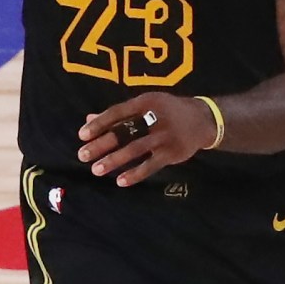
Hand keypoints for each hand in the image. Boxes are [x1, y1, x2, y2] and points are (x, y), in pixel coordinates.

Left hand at [78, 93, 213, 186]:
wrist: (203, 120)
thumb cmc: (168, 111)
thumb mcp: (146, 105)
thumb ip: (119, 114)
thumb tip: (88, 119)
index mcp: (146, 102)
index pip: (117, 112)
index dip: (99, 123)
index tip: (82, 135)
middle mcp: (154, 118)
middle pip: (123, 132)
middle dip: (101, 144)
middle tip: (82, 155)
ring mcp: (164, 137)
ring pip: (135, 150)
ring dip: (114, 160)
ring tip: (96, 170)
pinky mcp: (172, 153)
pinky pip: (150, 166)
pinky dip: (135, 174)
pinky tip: (120, 181)